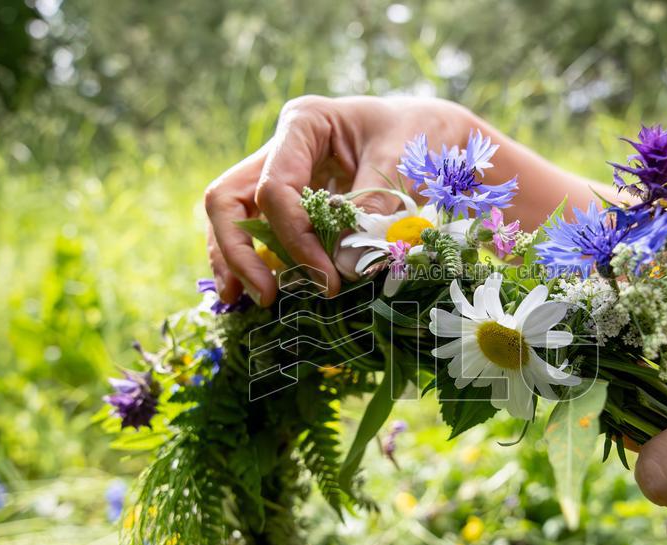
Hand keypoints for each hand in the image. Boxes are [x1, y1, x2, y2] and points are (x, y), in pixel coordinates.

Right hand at [203, 95, 475, 305]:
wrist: (436, 136)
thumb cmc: (421, 137)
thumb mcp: (403, 164)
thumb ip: (373, 209)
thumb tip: (345, 266)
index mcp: (305, 124)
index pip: (275, 188)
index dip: (295, 238)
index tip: (328, 278)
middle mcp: (282, 148)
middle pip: (230, 198)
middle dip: (238, 250)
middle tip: (264, 295)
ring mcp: (281, 174)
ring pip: (232, 215)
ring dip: (233, 259)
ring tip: (243, 300)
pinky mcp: (291, 202)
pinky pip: (257, 230)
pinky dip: (253, 259)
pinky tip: (257, 290)